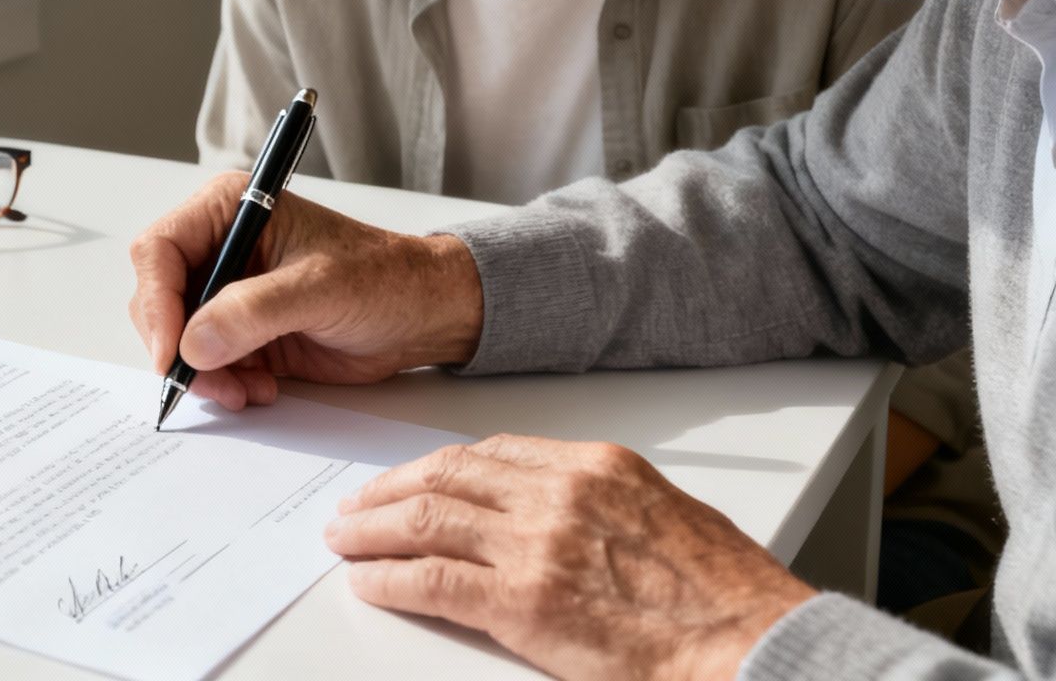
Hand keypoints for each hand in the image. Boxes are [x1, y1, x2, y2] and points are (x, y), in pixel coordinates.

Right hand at [127, 172, 483, 408]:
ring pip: (178, 338)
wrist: (423, 316)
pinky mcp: (242, 331)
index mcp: (231, 210)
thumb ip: (252, 311)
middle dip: (178, 346)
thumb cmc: (384, 279)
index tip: (172, 352)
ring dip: (204, 372)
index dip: (156, 302)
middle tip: (210, 382)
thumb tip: (193, 342)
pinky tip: (260, 388)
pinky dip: (224, 384)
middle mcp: (221, 247)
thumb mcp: (319, 288)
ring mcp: (229, 292)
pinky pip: (207, 363)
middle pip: (159, 298)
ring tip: (245, 390)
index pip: (160, 251)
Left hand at [325, 435, 815, 680]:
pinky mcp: (522, 602)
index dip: (436, 468)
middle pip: (445, 477)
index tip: (409, 479)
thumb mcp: (661, 515)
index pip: (489, 453)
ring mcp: (536, 545)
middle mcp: (558, 493)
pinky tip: (369, 581)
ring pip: (426, 521)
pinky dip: (390, 578)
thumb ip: (599, 504)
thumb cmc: (722, 594)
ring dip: (374, 530)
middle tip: (356, 506)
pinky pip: (432, 580)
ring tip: (346, 539)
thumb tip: (549, 515)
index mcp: (594, 466)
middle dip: (390, 490)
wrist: (749, 641)